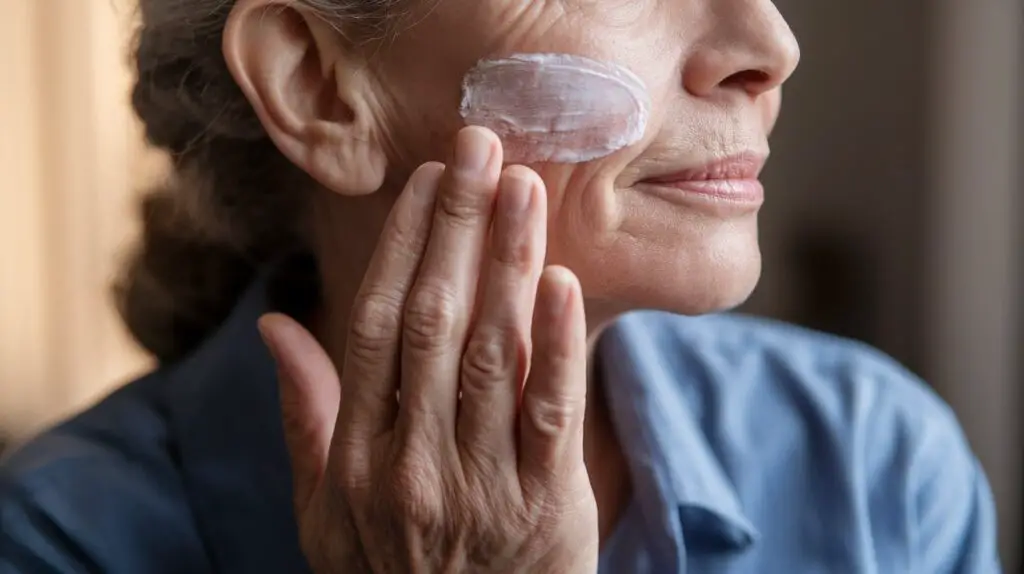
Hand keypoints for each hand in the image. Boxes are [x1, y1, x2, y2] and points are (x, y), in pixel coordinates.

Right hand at [259, 126, 597, 572]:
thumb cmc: (389, 568)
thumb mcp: (324, 507)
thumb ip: (306, 412)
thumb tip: (273, 323)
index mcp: (354, 453)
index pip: (376, 327)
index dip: (403, 247)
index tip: (428, 182)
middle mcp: (410, 462)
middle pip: (434, 323)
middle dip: (457, 228)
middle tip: (481, 149)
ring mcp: (479, 485)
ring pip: (493, 354)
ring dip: (508, 263)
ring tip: (524, 189)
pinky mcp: (545, 505)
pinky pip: (550, 414)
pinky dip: (558, 344)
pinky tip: (562, 280)